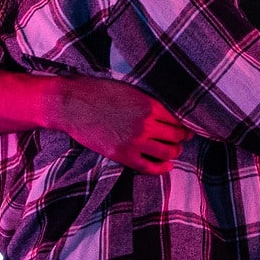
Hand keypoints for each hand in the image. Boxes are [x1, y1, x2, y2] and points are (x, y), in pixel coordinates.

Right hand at [57, 77, 192, 174]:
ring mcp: (134, 141)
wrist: (72, 104)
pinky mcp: (122, 154)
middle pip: (176, 137)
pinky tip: (166, 166)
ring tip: (173, 151)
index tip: (187, 128)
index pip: (178, 120)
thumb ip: (149, 101)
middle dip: (181, 139)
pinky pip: (149, 167)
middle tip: (181, 140)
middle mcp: (146, 124)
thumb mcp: (129, 90)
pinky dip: (161, 168)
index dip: (185, 126)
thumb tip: (167, 112)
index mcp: (149, 105)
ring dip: (174, 153)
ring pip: (167, 152)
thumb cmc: (98, 92)